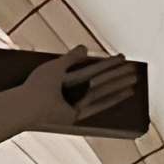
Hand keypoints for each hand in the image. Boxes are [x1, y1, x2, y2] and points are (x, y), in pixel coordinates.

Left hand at [20, 47, 138, 133]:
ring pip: (102, 92)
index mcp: (64, 80)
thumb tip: (85, 47)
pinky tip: (126, 93)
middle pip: (99, 82)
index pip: (91, 69)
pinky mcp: (75, 116)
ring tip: (135, 79)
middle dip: (117, 75)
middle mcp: (71, 94)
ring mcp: (74, 105)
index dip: (107, 64)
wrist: (28, 104)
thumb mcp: (56, 66)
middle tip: (134, 70)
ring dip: (119, 85)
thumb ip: (71, 58)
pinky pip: (98, 106)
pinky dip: (113, 100)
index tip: (122, 58)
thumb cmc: (36, 85)